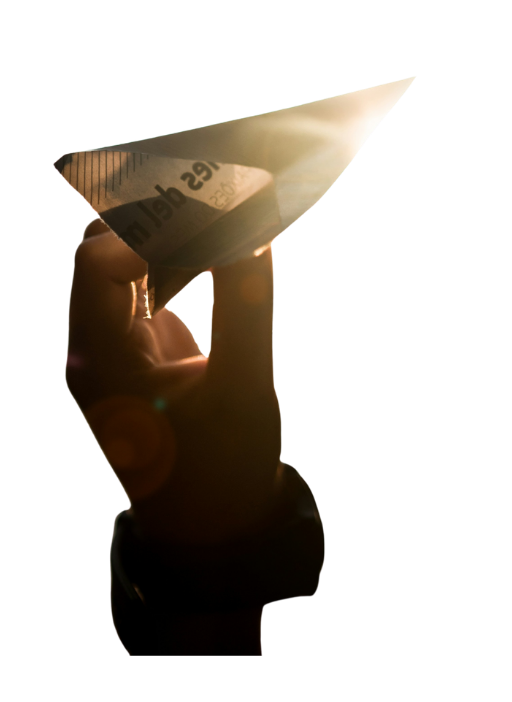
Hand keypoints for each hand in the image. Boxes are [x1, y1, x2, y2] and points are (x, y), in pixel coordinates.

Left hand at [66, 218, 283, 546]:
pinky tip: (208, 254)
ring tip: (214, 220)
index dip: (145, 229)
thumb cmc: (226, 464)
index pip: (97, 265)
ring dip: (160, 241)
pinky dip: (169, 265)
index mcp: (101, 360)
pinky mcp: (135, 354)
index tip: (206, 212)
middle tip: (209, 201)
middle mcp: (92, 349)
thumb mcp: (244, 385)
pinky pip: (140, 292)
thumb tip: (250, 231)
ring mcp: (110, 351)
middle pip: (98, 257)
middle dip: (149, 223)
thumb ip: (245, 303)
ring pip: (117, 271)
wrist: (212, 521)